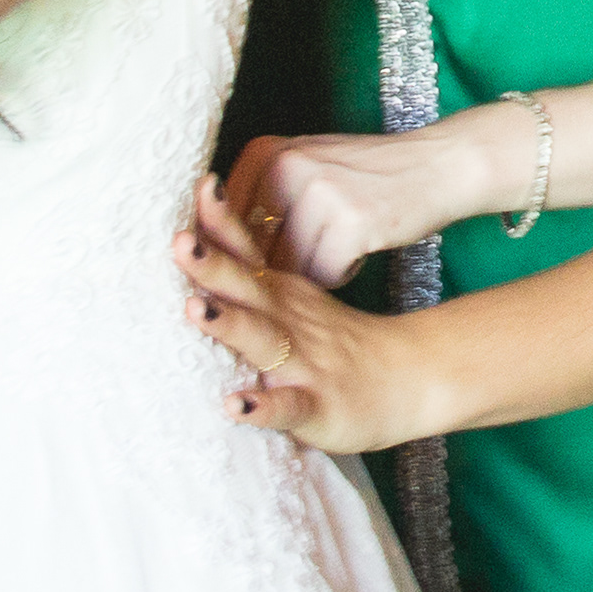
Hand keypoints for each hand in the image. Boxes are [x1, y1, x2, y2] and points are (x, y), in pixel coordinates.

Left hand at [178, 177, 447, 453]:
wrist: (411, 377)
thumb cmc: (335, 339)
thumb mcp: (295, 297)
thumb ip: (249, 275)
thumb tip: (198, 243)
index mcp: (277, 292)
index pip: (245, 249)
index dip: (220, 220)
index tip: (201, 184)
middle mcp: (287, 320)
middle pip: (246, 285)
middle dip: (212, 264)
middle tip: (181, 240)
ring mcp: (304, 362)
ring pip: (263, 339)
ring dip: (230, 323)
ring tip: (197, 308)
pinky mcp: (319, 406)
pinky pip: (290, 407)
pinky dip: (264, 407)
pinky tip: (236, 406)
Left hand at [219, 110, 526, 288]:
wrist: (438, 163)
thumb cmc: (366, 174)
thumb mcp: (306, 162)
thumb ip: (260, 195)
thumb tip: (213, 250)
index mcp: (266, 150)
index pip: (224, 222)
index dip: (238, 251)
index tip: (259, 257)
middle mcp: (287, 166)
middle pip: (254, 249)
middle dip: (275, 268)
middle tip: (305, 256)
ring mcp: (319, 193)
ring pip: (288, 269)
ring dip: (310, 272)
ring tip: (337, 246)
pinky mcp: (351, 223)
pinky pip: (323, 276)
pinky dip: (339, 275)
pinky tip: (357, 253)